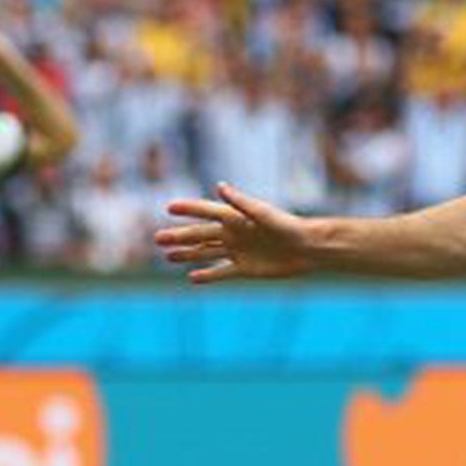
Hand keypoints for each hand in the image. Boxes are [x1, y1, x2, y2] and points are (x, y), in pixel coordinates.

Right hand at [155, 183, 315, 282]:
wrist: (308, 249)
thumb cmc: (287, 226)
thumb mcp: (263, 213)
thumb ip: (240, 202)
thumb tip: (220, 187)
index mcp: (236, 217)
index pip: (206, 211)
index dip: (188, 209)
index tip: (168, 207)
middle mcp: (234, 233)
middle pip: (200, 234)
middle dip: (179, 236)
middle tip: (157, 239)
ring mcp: (238, 251)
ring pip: (206, 253)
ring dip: (187, 254)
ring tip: (167, 256)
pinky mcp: (246, 269)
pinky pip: (221, 272)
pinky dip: (207, 275)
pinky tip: (191, 277)